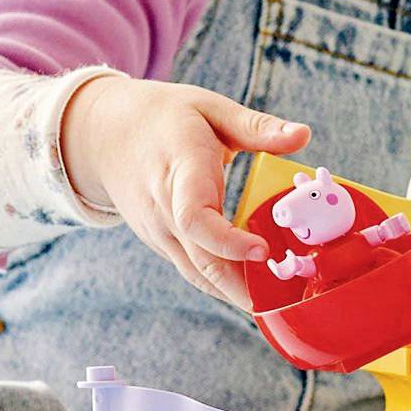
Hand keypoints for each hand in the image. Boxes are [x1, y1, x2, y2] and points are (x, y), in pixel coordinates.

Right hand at [63, 76, 309, 308]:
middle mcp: (164, 208)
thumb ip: (258, 126)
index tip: (263, 250)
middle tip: (288, 300)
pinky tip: (256, 289)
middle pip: (201, 260)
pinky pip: (193, 269)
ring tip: (280, 303)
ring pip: (198, 274)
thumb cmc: (166, 117)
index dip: (228, 241)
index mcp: (181, 169)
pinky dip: (223, 283)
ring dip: (237, 293)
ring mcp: (158, 231)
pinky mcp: (160, 242)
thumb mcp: (211, 108)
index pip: (194, 217)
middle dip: (243, 288)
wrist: (105, 135)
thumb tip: (304, 135)